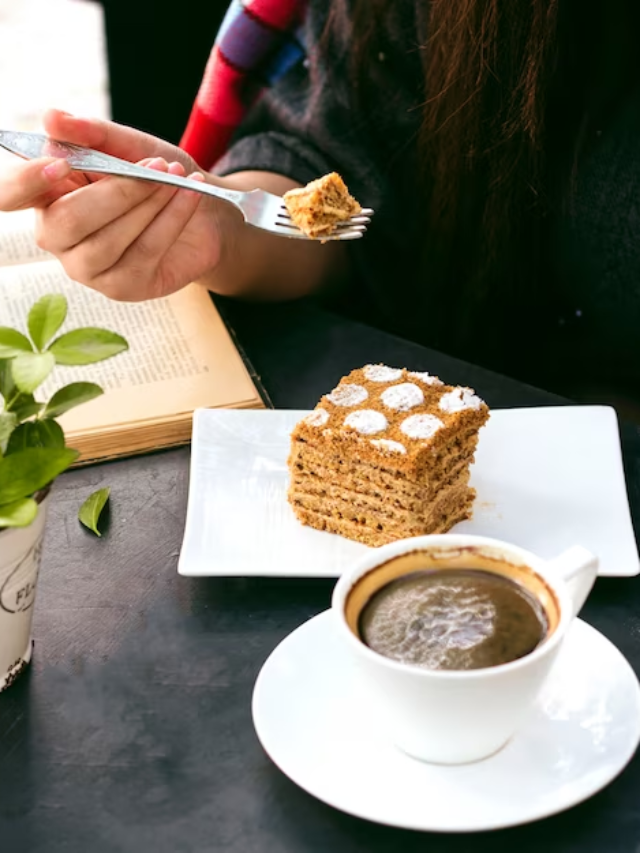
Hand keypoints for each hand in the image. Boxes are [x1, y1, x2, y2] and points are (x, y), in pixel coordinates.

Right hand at [0, 110, 232, 300]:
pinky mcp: (122, 288)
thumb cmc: (156, 175)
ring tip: (177, 177)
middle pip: (68, 221)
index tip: (59, 165)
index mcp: (46, 196)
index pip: (11, 195)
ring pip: (108, 241)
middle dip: (118, 191)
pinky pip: (144, 252)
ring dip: (149, 204)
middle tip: (157, 166)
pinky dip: (171, 219)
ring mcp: (87, 268)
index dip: (26, 183)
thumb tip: (50, 118)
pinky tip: (189, 195)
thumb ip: (92, 134)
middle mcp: (58, 237)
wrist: (204, 213)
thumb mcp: (128, 145)